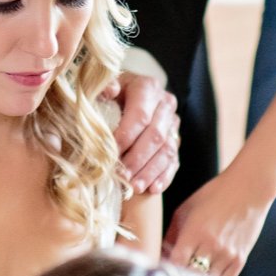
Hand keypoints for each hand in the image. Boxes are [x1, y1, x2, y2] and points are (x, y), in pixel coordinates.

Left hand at [107, 70, 181, 196]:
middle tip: (122, 176)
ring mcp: (172, 123)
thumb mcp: (100, 87)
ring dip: (151, 171)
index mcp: (147, 87)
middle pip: (156, 135)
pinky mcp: (175, 140)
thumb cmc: (106, 95)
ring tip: (135, 187)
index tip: (109, 155)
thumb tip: (110, 91)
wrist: (122, 95)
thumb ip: (101, 88)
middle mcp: (165, 103)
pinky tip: (153, 188)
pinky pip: (174, 160)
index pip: (140, 116)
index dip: (125, 137)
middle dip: (138, 158)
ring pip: (167, 150)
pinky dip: (164, 176)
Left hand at [162, 158, 274, 275]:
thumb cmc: (214, 195)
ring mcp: (227, 255)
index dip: (166, 273)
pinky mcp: (240, 260)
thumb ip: (172, 233)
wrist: (250, 188)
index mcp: (194, 233)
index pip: (175, 264)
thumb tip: (162, 254)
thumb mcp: (186, 209)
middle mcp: (210, 246)